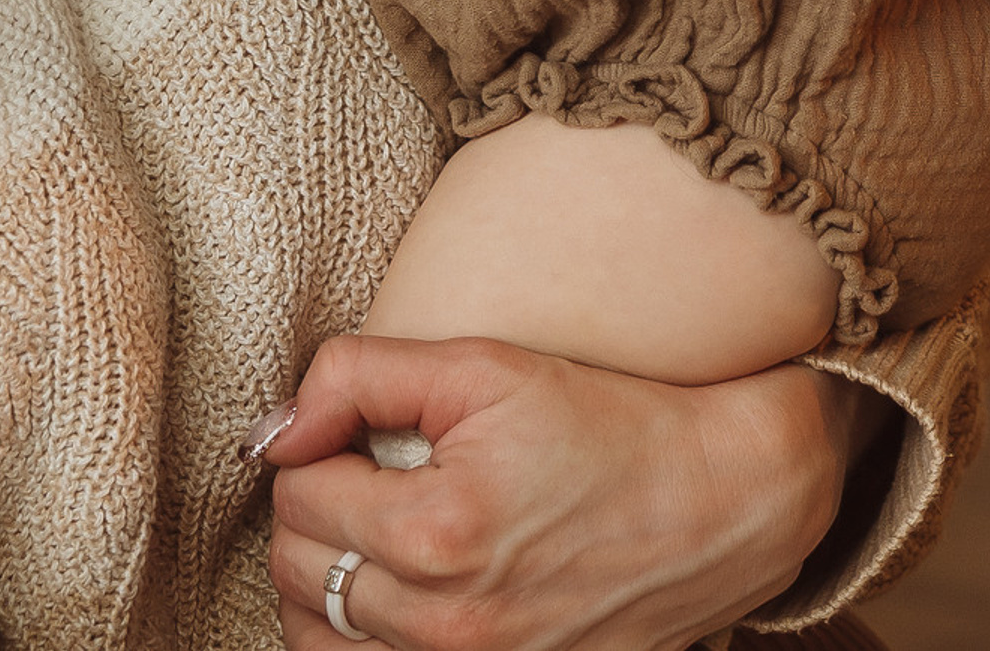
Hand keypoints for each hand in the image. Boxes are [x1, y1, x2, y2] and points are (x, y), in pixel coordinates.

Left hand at [252, 332, 878, 650]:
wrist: (716, 501)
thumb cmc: (602, 421)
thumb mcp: (480, 366)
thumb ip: (358, 377)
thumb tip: (273, 429)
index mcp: (439, 532)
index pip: (297, 497)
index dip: (311, 449)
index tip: (352, 431)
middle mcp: (450, 625)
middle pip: (297, 575)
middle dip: (311, 513)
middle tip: (358, 472)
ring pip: (320, 642)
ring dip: (325, 581)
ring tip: (370, 529)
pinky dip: (362, 637)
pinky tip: (393, 589)